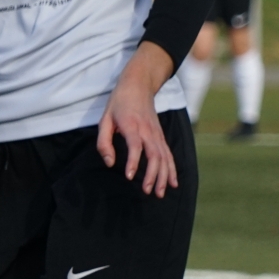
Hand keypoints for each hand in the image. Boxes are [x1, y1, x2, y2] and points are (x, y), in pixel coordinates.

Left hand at [96, 44, 178, 195]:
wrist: (139, 84)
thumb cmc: (119, 103)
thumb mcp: (104, 119)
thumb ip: (104, 142)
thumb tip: (109, 162)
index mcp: (132, 126)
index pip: (135, 146)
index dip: (134, 162)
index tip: (130, 177)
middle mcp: (147, 131)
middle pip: (155, 155)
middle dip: (153, 175)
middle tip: (148, 192)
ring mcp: (156, 134)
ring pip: (164, 157)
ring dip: (164, 176)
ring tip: (160, 193)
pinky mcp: (160, 136)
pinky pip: (169, 154)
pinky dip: (172, 169)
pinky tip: (174, 183)